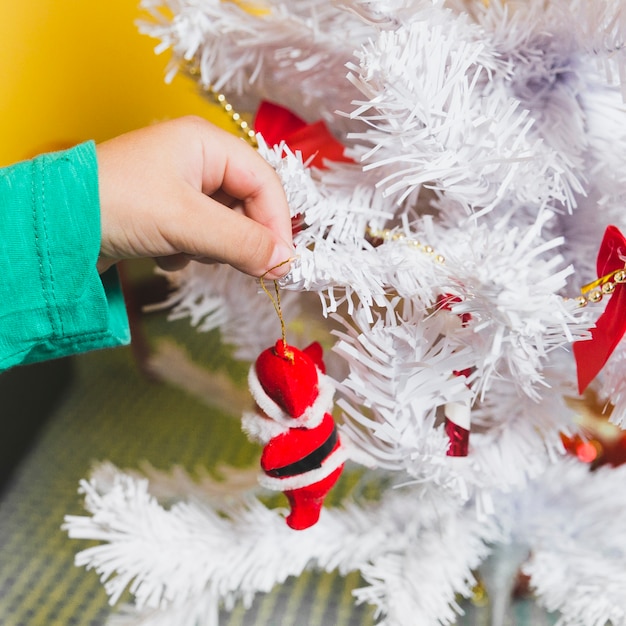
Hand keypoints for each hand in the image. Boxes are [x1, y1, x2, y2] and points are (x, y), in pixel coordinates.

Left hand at [96, 116, 292, 278]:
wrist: (53, 225)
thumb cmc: (116, 204)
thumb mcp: (186, 222)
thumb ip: (241, 242)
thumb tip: (285, 263)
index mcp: (206, 144)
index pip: (264, 182)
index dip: (277, 222)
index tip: (282, 263)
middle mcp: (197, 160)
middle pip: (247, 204)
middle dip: (240, 238)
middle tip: (238, 267)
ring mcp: (181, 187)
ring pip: (226, 224)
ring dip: (211, 247)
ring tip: (181, 250)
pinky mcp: (167, 212)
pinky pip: (201, 236)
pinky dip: (190, 251)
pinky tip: (163, 253)